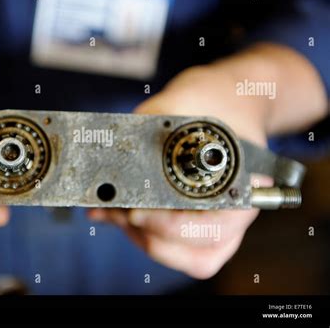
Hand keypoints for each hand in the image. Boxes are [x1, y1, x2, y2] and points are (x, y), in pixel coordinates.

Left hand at [89, 43, 326, 278]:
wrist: (227, 99)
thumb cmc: (212, 100)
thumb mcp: (180, 103)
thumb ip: (150, 129)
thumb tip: (112, 158)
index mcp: (242, 187)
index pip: (212, 230)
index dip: (170, 228)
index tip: (134, 213)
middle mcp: (234, 212)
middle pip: (195, 253)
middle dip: (148, 235)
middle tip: (115, 212)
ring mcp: (217, 221)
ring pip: (180, 255)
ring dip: (141, 237)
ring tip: (112, 213)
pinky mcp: (195, 221)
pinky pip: (171, 245)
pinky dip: (139, 233)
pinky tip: (115, 214)